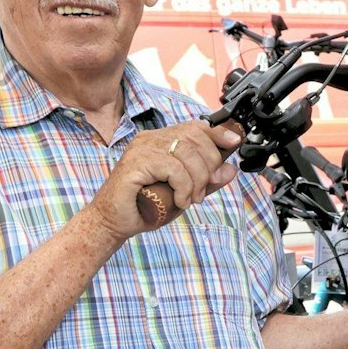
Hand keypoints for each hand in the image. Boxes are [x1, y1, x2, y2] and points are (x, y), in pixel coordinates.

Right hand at [88, 122, 241, 239]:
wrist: (113, 222)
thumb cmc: (146, 206)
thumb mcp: (185, 192)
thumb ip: (206, 181)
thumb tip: (230, 169)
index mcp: (161, 141)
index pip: (194, 126)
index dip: (217, 132)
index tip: (234, 143)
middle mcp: (151, 139)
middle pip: (195, 138)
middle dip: (208, 165)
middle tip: (202, 191)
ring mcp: (142, 148)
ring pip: (187, 154)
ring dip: (197, 181)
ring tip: (189, 199)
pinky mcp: (136, 163)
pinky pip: (173, 169)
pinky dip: (183, 188)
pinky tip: (178, 201)